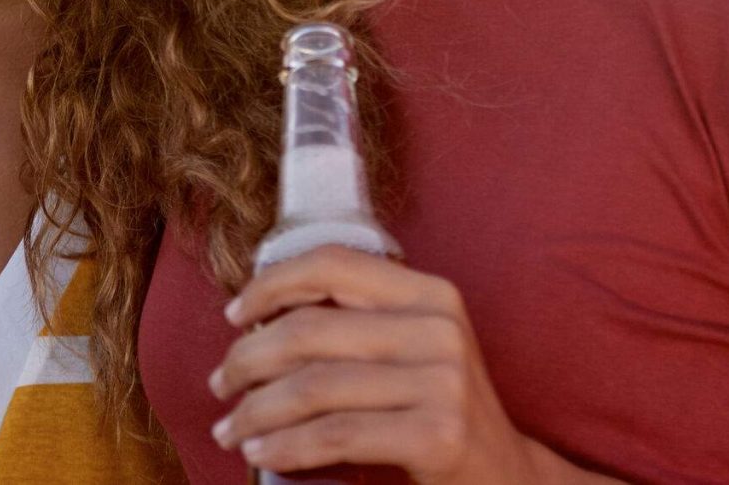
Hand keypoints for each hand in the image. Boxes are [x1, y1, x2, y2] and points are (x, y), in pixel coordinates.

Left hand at [213, 246, 576, 484]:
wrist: (508, 477)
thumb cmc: (440, 413)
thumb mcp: (416, 349)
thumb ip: (360, 324)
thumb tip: (261, 316)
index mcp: (431, 293)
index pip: (333, 264)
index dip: (272, 284)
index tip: (234, 313)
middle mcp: (439, 329)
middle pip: (311, 330)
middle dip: (248, 359)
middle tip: (220, 385)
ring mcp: (442, 383)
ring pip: (314, 387)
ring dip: (256, 411)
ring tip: (230, 429)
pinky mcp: (437, 436)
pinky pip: (335, 435)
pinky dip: (286, 446)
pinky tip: (262, 452)